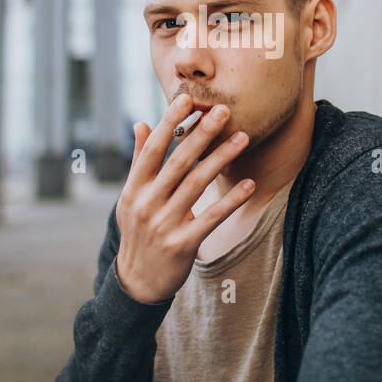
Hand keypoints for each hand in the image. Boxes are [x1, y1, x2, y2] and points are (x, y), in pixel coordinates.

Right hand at [114, 94, 254, 302]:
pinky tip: (250, 185)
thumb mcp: (131, 197)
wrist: (137, 281)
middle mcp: (147, 204)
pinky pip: (212, 217)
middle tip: (224, 111)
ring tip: (243, 138)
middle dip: (203, 134)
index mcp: (134, 188)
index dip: (170, 123)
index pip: (153, 150)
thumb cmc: (138, 231)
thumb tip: (141, 123)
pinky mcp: (183, 244)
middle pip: (179, 162)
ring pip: (198, 184)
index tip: (187, 100)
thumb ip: (139, 161)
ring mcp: (165, 225)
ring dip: (222, 159)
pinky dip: (232, 200)